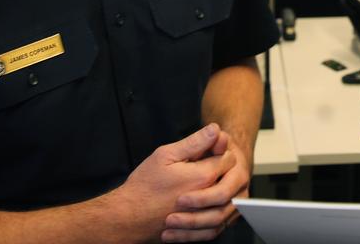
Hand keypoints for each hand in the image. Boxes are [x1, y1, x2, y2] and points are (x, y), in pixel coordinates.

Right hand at [104, 123, 234, 242]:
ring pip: (227, 199)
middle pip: (230, 177)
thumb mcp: (166, 155)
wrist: (129, 217)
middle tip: (204, 163)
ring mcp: (206, 215)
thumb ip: (194, 142)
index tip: (207, 149)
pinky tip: (202, 202)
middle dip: (222, 167)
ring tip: (202, 181)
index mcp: (203, 176)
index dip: (219, 150)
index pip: (228, 158)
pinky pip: (218, 221)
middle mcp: (209, 197)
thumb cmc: (144, 186)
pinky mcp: (200, 230)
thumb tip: (215, 129)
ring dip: (221, 188)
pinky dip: (215, 209)